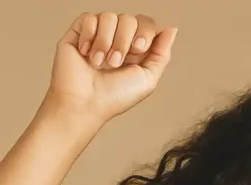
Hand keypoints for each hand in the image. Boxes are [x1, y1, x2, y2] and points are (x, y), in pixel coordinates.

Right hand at [44, 12, 177, 126]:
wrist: (86, 103)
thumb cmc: (114, 98)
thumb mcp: (147, 79)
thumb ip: (161, 54)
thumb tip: (171, 29)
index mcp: (135, 51)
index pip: (146, 24)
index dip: (145, 31)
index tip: (139, 48)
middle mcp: (117, 40)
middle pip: (129, 18)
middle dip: (124, 40)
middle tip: (116, 62)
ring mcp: (98, 35)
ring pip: (109, 16)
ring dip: (106, 42)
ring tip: (100, 63)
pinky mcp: (79, 32)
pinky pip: (89, 17)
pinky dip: (90, 37)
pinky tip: (86, 54)